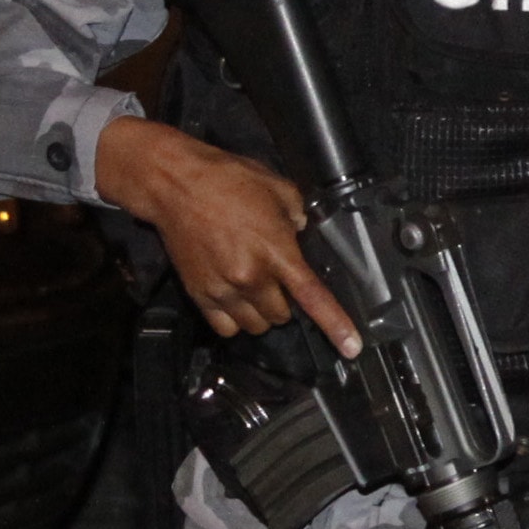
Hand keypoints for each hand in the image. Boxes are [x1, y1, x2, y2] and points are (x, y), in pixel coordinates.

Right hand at [96, 117, 361, 356]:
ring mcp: (222, 290)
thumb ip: (298, 217)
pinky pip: (225, 328)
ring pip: (254, 326)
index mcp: (276, 252)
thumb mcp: (280, 190)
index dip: (335, 324)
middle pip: (281, 317)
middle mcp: (250, 278)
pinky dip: (235, 321)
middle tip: (279, 280)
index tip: (351, 347)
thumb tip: (301, 233)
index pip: (312, 297)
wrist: (177, 185)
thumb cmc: (230, 181)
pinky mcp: (198, 295)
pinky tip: (235, 300)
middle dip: (286, 304)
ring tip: (255, 289)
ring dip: (260, 314)